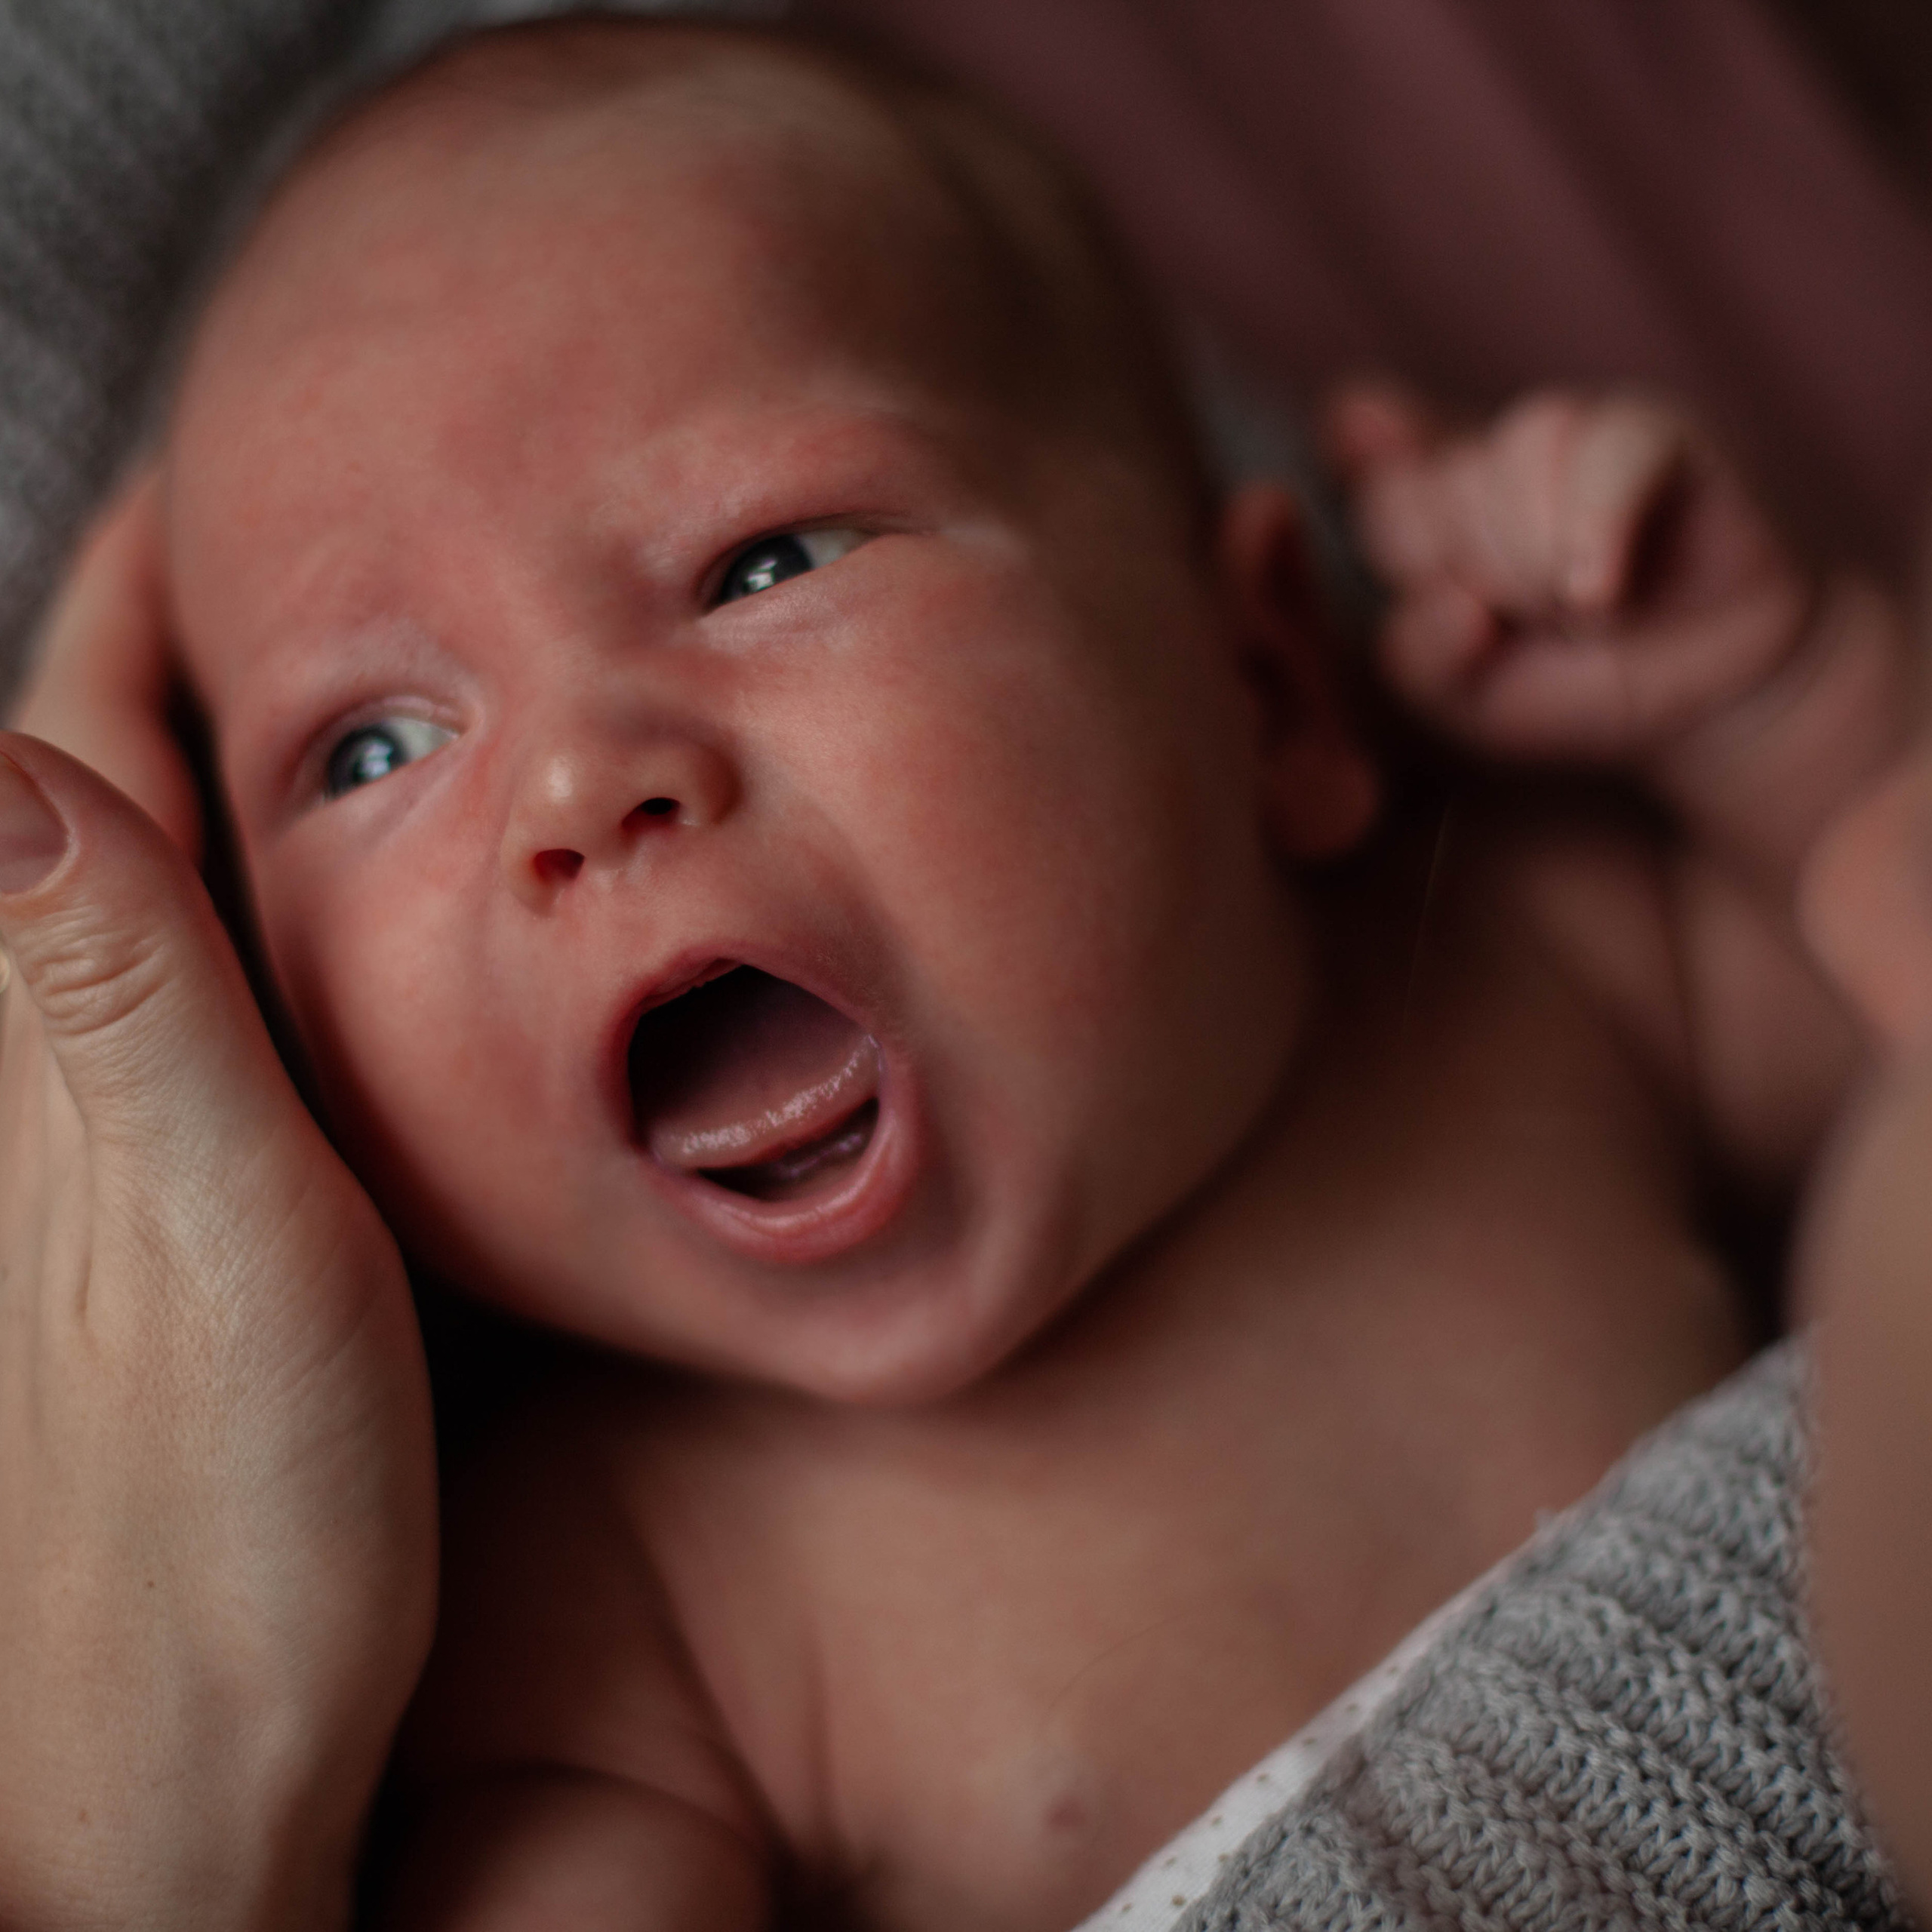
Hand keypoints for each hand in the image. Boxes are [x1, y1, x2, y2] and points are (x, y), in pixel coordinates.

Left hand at [0, 485, 436, 1930]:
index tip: (253, 452)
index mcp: (55, 1051)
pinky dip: (272, 890)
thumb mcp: (217, 1258)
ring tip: (356, 660)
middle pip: (99, 777)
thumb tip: (4, 749)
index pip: (73, 729)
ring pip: (155, 877)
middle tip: (326, 520)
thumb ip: (125, 1012)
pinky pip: (209, 987)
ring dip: (232, 746)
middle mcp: (54, 1077)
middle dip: (197, 628)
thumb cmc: (216, 1546)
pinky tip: (356, 897)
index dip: (161, 577)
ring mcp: (106, 1148)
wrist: (188, 1780)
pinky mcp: (168, 1219)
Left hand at [1326, 383, 1812, 762]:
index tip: (1461, 605)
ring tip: (1581, 615)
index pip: (1376, 491)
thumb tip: (1447, 597)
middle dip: (1482, 575)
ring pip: (1519, 449)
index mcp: (1426, 508)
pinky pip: (1610, 450)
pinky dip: (1598, 529)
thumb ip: (1417, 651)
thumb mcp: (1468, 699)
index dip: (1409, 550)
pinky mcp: (1656, 433)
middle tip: (1537, 625)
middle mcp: (1488, 457)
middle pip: (1438, 479)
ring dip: (1541, 556)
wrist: (1701, 702)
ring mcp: (1571, 434)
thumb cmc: (1570, 692)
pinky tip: (1602, 595)